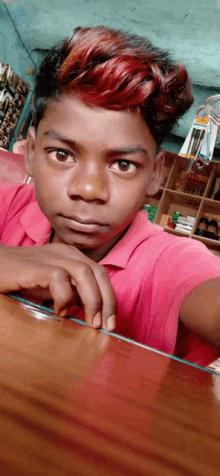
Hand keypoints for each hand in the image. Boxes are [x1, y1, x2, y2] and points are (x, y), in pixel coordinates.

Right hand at [0, 243, 115, 330]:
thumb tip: (91, 311)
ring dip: (92, 301)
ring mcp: (51, 257)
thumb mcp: (52, 287)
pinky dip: (64, 298)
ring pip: (85, 274)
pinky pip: (60, 279)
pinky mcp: (36, 266)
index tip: (110, 322)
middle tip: (106, 326)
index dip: (110, 299)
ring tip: (90, 322)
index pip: (101, 275)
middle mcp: (66, 253)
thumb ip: (71, 293)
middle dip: (107, 302)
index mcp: (72, 256)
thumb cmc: (20, 278)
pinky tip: (58, 312)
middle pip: (99, 273)